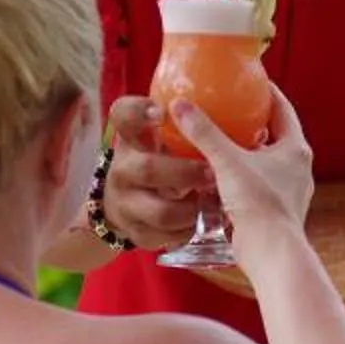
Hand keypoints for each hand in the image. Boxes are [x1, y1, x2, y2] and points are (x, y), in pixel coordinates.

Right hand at [101, 95, 208, 250]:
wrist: (130, 211)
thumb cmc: (163, 166)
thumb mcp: (169, 143)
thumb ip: (190, 129)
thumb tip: (222, 106)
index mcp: (133, 138)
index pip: (123, 114)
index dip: (138, 111)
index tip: (162, 112)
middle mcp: (124, 167)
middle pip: (148, 168)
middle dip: (185, 173)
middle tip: (211, 174)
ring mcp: (126, 203)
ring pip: (161, 211)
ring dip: (193, 208)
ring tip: (211, 202)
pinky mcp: (136, 233)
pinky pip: (168, 236)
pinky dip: (190, 230)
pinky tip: (199, 221)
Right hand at [163, 84, 314, 238]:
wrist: (270, 253)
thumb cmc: (259, 204)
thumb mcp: (228, 162)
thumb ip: (205, 134)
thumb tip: (181, 105)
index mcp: (295, 148)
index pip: (282, 108)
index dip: (266, 91)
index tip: (250, 80)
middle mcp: (297, 167)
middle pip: (275, 134)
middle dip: (252, 123)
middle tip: (228, 109)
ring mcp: (289, 190)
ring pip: (265, 161)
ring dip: (245, 152)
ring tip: (219, 141)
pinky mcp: (275, 210)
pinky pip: (258, 184)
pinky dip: (241, 176)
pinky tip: (218, 176)